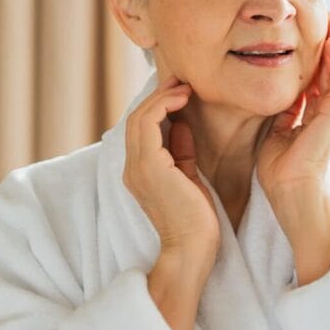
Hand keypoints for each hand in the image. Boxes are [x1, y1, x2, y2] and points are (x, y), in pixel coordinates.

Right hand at [122, 75, 219, 255]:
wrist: (192, 250)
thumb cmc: (196, 220)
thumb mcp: (189, 176)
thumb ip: (181, 151)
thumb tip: (182, 124)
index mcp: (140, 171)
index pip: (142, 129)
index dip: (159, 105)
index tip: (181, 90)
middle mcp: (132, 168)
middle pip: (137, 118)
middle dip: (160, 94)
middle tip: (182, 79)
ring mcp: (137, 167)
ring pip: (139, 117)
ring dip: (162, 96)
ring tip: (184, 86)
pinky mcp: (149, 167)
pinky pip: (147, 124)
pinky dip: (163, 106)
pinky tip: (183, 99)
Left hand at [258, 12, 329, 199]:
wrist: (290, 192)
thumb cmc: (280, 170)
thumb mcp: (276, 132)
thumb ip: (282, 112)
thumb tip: (278, 94)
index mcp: (314, 115)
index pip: (318, 77)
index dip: (314, 55)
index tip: (305, 33)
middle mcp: (327, 111)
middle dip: (329, 42)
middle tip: (323, 16)